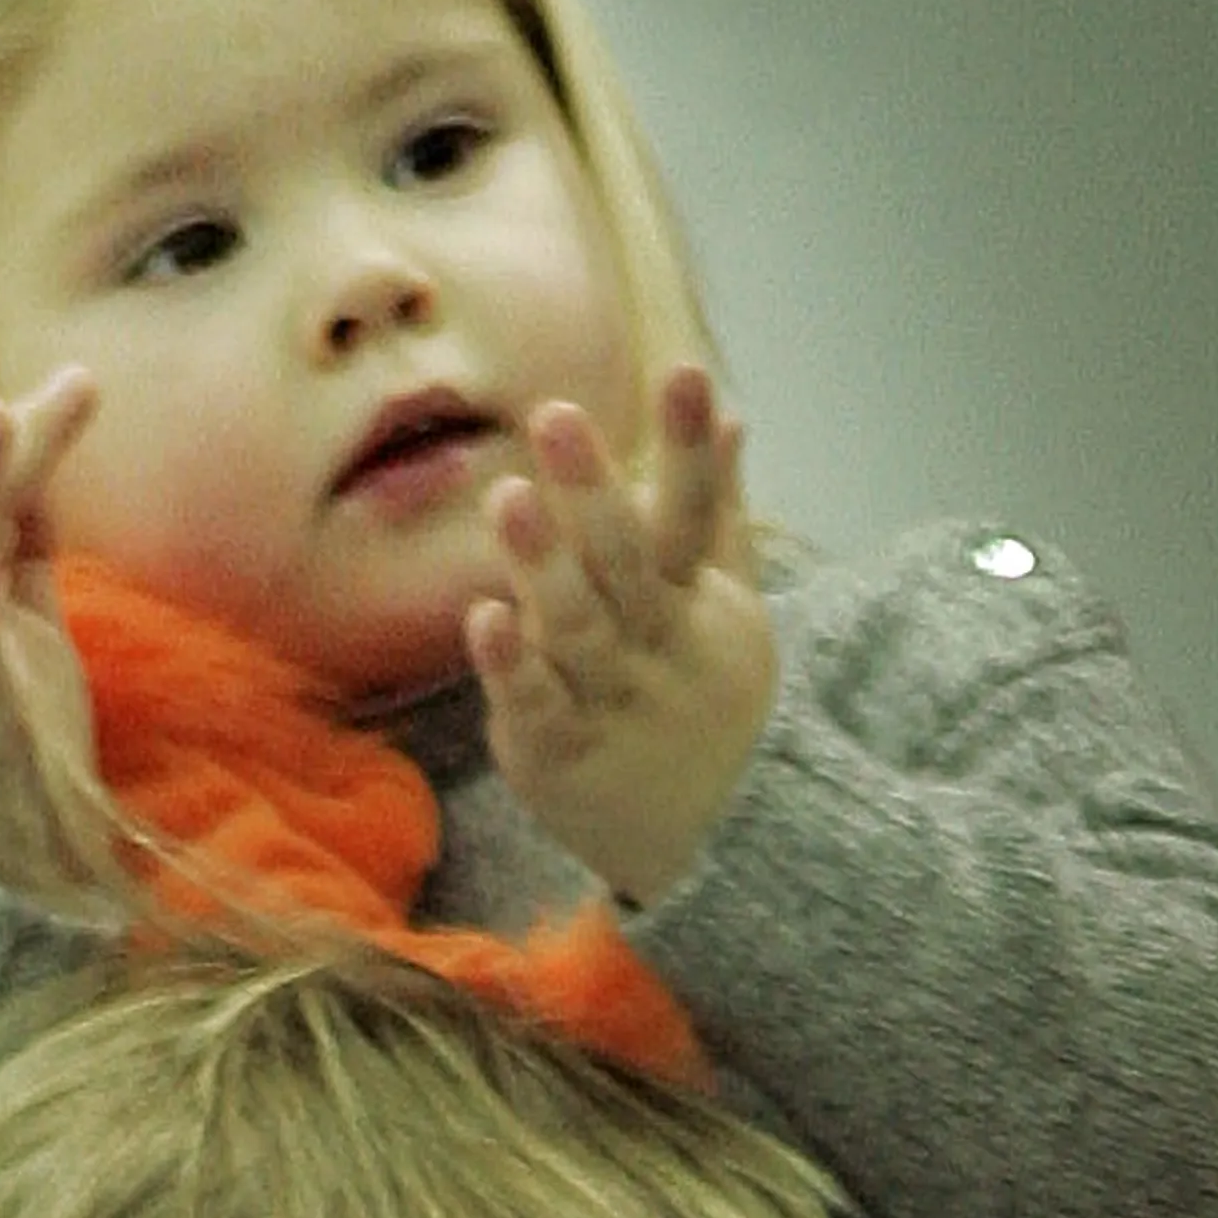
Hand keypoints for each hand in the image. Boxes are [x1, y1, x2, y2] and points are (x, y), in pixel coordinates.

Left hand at [468, 364, 776, 906]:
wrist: (718, 845)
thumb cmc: (707, 705)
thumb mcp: (727, 609)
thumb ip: (716, 513)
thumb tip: (734, 415)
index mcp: (698, 602)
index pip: (696, 513)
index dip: (691, 446)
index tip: (687, 372)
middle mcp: (660, 646)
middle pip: (628, 563)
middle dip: (593, 490)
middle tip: (556, 417)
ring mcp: (612, 702)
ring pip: (579, 629)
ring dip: (543, 565)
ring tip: (506, 498)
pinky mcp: (560, 754)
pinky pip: (538, 706)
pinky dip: (512, 666)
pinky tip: (483, 617)